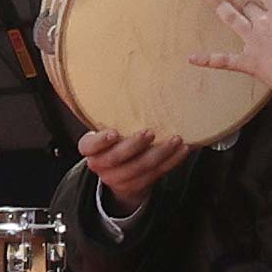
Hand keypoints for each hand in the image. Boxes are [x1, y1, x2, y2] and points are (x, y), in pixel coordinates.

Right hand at [78, 128, 192, 207]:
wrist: (118, 172)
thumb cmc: (115, 140)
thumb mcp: (107, 130)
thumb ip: (113, 117)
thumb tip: (135, 86)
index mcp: (91, 149)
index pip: (89, 146)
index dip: (101, 141)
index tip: (114, 132)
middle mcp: (100, 165)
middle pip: (117, 158)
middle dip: (135, 145)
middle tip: (150, 132)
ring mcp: (117, 179)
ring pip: (140, 168)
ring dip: (161, 153)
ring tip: (176, 139)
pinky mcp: (137, 185)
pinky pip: (156, 174)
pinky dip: (171, 162)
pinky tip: (182, 150)